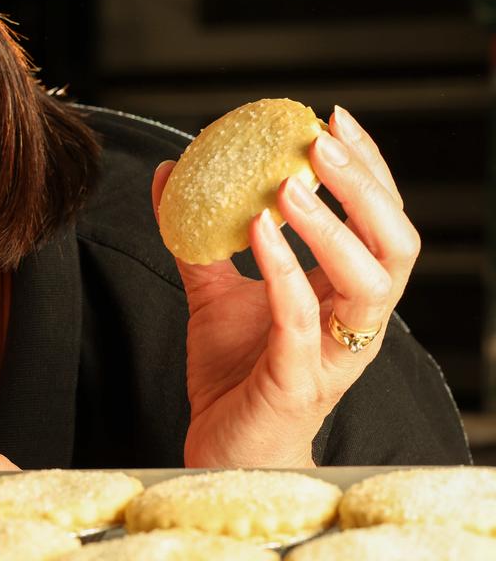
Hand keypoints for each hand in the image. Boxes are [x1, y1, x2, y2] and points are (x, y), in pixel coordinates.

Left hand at [152, 106, 419, 467]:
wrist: (222, 448)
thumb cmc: (236, 373)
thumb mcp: (214, 292)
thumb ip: (199, 237)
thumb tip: (170, 173)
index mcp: (347, 293)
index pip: (380, 219)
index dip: (368, 167)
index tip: (332, 118)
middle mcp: (356, 321)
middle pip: (396, 242)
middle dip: (366, 185)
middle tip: (319, 140)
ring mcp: (335, 353)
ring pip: (369, 282)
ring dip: (332, 227)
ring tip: (287, 186)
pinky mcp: (300, 381)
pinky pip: (303, 320)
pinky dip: (284, 271)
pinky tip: (259, 232)